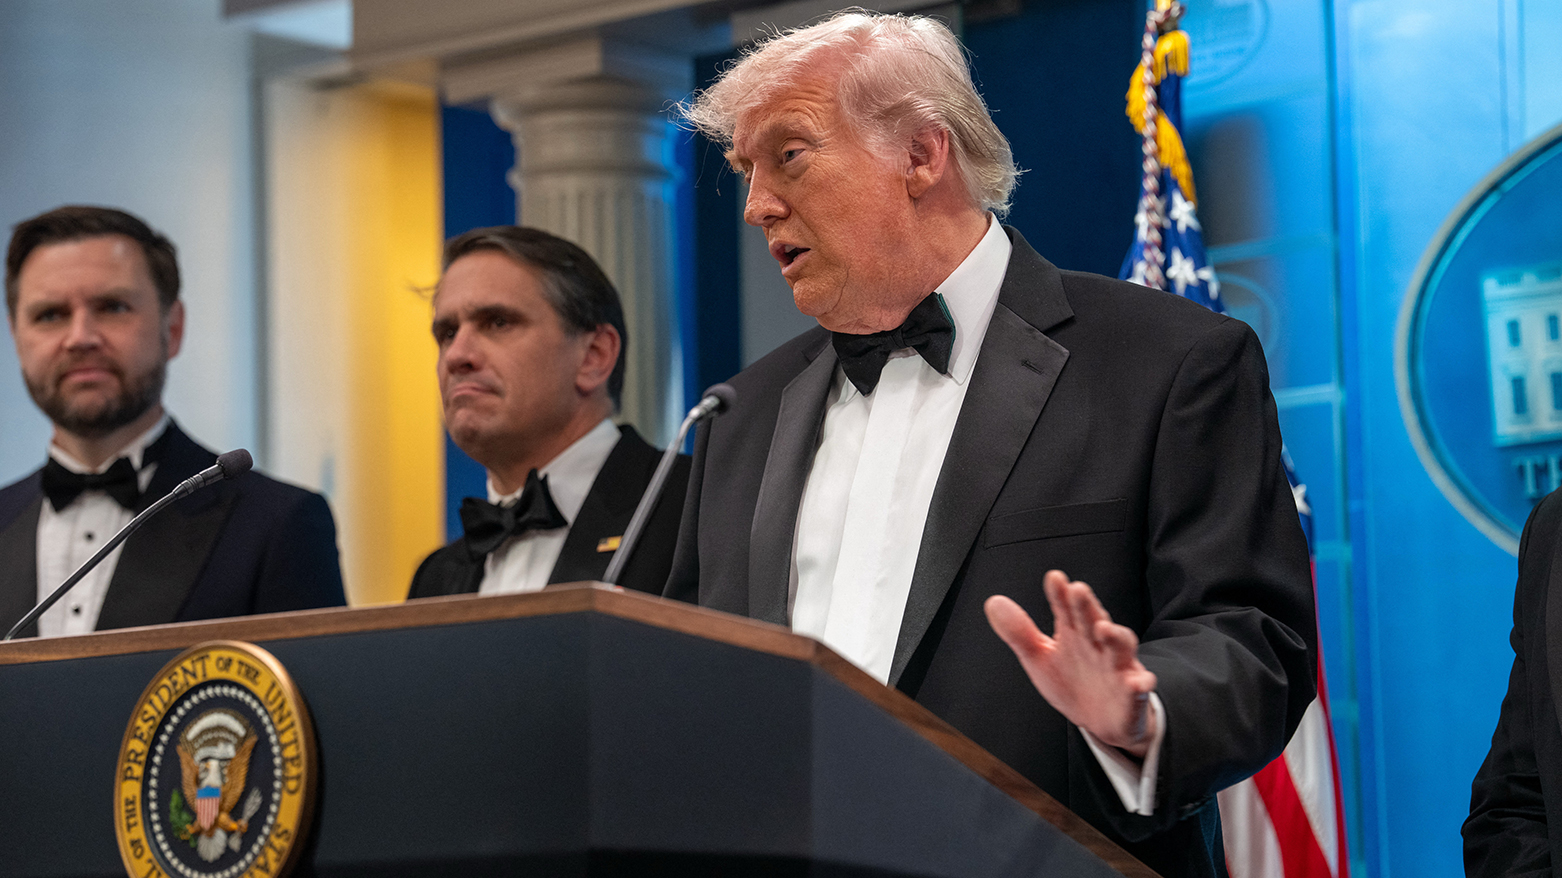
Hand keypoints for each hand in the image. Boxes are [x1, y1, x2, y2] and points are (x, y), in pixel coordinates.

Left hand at [984, 570, 1158, 755]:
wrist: (1101, 720)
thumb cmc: (1072, 682)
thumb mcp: (1040, 659)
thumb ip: (1019, 633)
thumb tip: (993, 602)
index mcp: (1074, 634)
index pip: (1066, 609)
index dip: (1060, 594)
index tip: (1054, 578)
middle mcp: (1098, 644)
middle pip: (1093, 620)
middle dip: (1087, 606)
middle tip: (1078, 589)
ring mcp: (1117, 667)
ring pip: (1121, 647)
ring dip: (1115, 636)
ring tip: (1104, 628)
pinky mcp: (1132, 693)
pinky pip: (1138, 688)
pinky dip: (1139, 685)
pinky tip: (1138, 682)